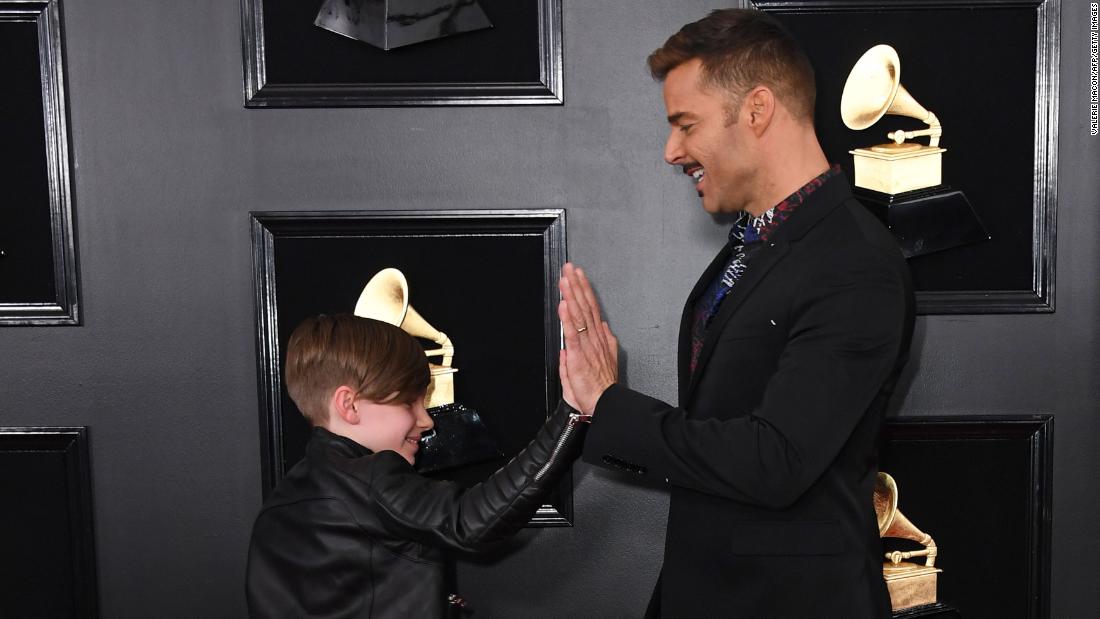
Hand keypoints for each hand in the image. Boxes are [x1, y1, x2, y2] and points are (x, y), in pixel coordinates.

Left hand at [558, 263, 618, 413]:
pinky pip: (573, 333)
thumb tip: (602, 327)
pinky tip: (564, 304)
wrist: (604, 404)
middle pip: (585, 306)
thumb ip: (604, 342)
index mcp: (599, 339)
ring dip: (572, 295)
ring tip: (566, 279)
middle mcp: (595, 338)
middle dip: (577, 286)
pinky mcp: (579, 355)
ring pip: (579, 315)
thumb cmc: (601, 387)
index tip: (579, 276)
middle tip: (570, 268)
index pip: (591, 309)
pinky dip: (568, 318)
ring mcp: (587, 345)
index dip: (584, 291)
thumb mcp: (605, 361)